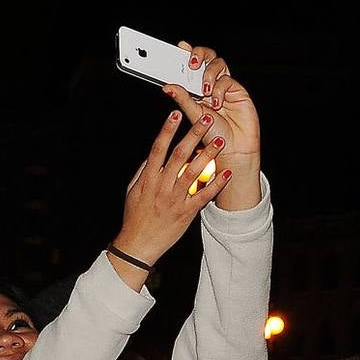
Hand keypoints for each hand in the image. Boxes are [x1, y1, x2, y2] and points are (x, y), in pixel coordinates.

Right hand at [110, 110, 232, 283]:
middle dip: (193, 135)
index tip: (175, 114)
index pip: (157, 150)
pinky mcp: (186, 212)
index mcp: (148, 180)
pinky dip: (216, 184)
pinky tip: (227, 172)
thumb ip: (143, 172)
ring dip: (208, 155)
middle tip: (207, 119)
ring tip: (221, 141)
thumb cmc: (134, 218)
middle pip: (179, 155)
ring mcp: (175, 200)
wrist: (138, 245)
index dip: (167, 130)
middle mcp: (162, 187)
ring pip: (193, 172)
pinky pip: (204, 196)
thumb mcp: (132, 193)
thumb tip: (152, 154)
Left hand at [164, 43, 260, 209]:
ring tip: (205, 92)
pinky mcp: (237, 90)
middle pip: (207, 57)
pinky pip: (228, 80)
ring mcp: (224, 86)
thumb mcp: (193, 115)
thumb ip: (183, 99)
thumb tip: (166, 86)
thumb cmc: (210, 136)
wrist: (232, 149)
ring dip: (209, 75)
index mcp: (195, 88)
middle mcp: (210, 84)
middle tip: (191, 63)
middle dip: (199, 54)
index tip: (178, 46)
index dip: (186, 52)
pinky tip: (217, 103)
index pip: (190, 65)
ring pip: (218, 64)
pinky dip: (220, 89)